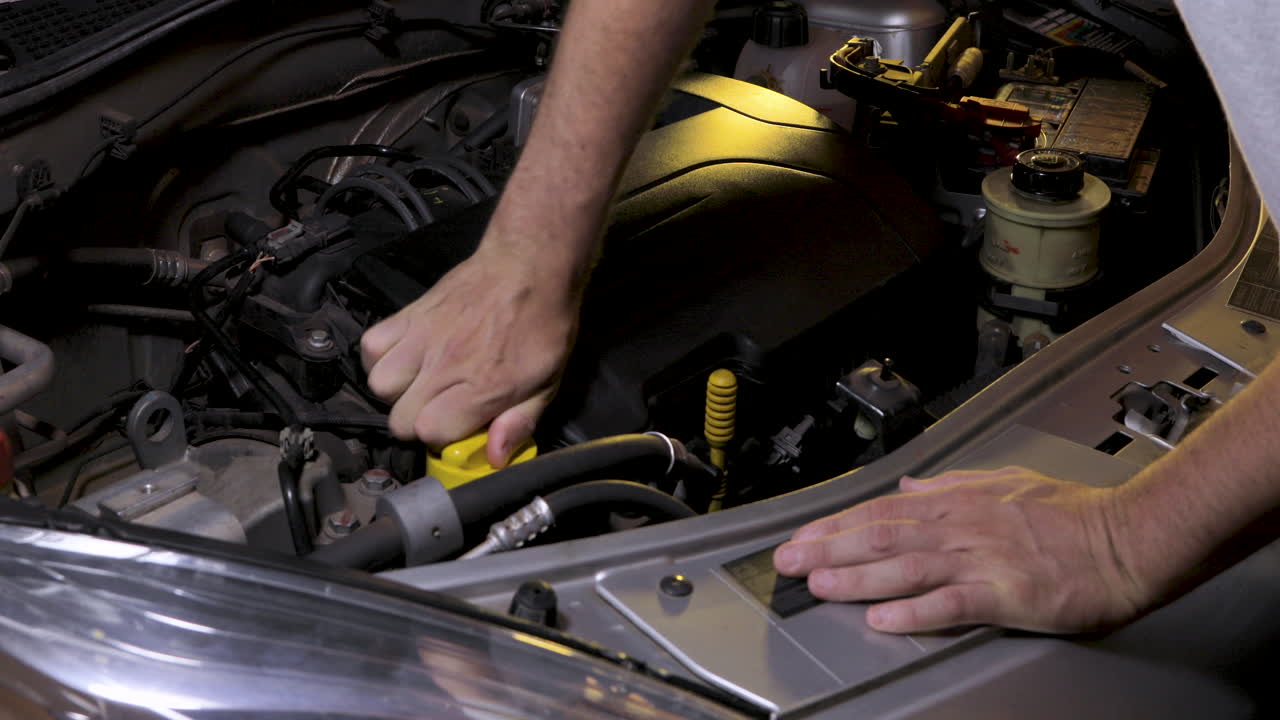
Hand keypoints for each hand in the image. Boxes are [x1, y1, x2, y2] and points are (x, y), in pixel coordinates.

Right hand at [360, 243, 579, 466]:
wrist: (531, 265)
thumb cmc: (545, 325)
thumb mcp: (548, 382)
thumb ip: (520, 422)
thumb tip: (494, 457)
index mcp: (482, 387)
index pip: (431, 433)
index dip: (443, 437)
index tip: (459, 427)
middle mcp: (445, 366)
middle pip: (399, 419)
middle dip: (418, 421)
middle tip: (440, 407)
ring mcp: (423, 338)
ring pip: (378, 384)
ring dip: (397, 391)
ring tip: (420, 382)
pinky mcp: (410, 313)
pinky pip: (371, 345)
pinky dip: (382, 356)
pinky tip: (406, 356)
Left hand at [773, 467, 1153, 633]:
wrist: (1126, 538)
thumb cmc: (1071, 515)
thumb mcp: (1004, 482)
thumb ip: (951, 482)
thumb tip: (910, 481)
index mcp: (957, 501)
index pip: (881, 509)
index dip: (835, 525)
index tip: (801, 536)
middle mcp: (960, 526)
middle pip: (880, 535)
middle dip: (828, 549)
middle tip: (788, 562)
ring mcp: (981, 559)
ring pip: (904, 566)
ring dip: (857, 577)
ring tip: (819, 586)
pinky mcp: (1005, 593)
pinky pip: (951, 603)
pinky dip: (914, 612)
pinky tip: (884, 620)